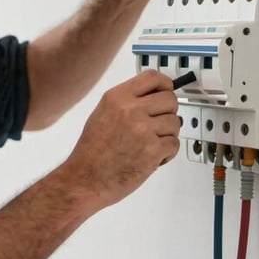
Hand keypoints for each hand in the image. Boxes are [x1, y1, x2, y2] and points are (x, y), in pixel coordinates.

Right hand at [62, 70, 179, 211]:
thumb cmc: (91, 152)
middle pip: (170, 99)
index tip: (165, 94)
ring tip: (149, 146)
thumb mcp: (101, 114)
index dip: (165, 86)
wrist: (84, 180)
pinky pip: (174, 144)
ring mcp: (143, 130)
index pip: (153, 78)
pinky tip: (150, 159)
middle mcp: (131, 110)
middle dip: (167, 114)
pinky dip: (166, 154)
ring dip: (167, 135)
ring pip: (175, 123)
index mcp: (117, 97)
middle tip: (156, 127)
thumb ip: (126, 102)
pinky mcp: (152, 150)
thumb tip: (153, 97)